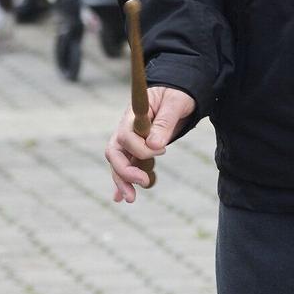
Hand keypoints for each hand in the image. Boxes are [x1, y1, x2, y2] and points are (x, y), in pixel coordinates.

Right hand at [105, 86, 195, 203]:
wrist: (178, 94)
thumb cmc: (177, 94)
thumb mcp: (175, 102)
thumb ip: (164, 122)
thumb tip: (154, 145)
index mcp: (132, 115)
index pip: (125, 136)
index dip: (140, 147)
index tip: (162, 150)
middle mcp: (126, 129)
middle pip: (115, 153)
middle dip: (125, 171)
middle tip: (144, 182)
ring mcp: (129, 141)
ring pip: (119, 164)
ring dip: (123, 182)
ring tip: (131, 199)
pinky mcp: (136, 150)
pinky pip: (126, 167)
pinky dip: (123, 182)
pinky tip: (120, 198)